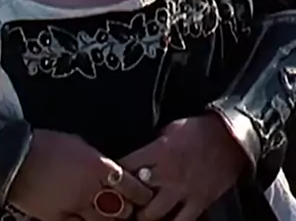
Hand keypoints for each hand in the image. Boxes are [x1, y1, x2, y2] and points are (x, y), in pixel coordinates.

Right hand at [9, 129, 152, 220]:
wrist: (15, 156)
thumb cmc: (46, 144)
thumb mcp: (78, 145)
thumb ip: (97, 161)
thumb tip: (109, 170)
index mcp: (97, 166)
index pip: (130, 185)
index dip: (140, 193)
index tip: (144, 196)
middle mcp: (90, 189)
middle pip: (121, 210)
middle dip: (128, 212)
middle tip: (130, 211)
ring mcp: (74, 207)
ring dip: (110, 220)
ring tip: (111, 217)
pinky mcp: (58, 219)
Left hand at [120, 115, 246, 220]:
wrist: (230, 138)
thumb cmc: (198, 129)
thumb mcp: (170, 129)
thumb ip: (154, 145)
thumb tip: (139, 155)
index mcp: (158, 151)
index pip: (126, 166)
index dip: (115, 174)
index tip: (109, 179)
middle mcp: (167, 173)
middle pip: (136, 195)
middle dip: (126, 201)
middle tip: (120, 204)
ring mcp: (183, 191)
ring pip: (154, 215)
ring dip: (143, 217)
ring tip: (138, 216)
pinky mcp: (199, 203)